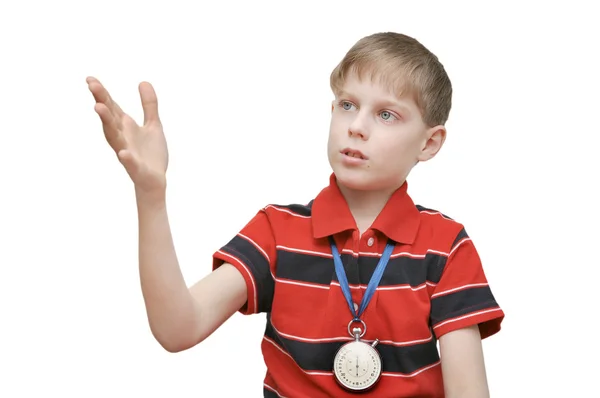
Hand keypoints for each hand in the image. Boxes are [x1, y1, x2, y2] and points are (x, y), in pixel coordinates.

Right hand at [87, 77, 168, 196]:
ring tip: (99, 107)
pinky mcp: (136, 168)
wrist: (155, 180)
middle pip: (109, 118)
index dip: (102, 93)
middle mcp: (123, 137)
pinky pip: (130, 163)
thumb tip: (143, 81)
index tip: (90, 79)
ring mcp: (127, 152)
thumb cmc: (151, 153)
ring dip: (106, 123)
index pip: (112, 107)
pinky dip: (126, 158)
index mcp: (126, 127)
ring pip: (114, 137)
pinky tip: (123, 153)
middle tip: (92, 85)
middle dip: (101, 101)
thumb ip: (149, 105)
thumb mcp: (153, 125)